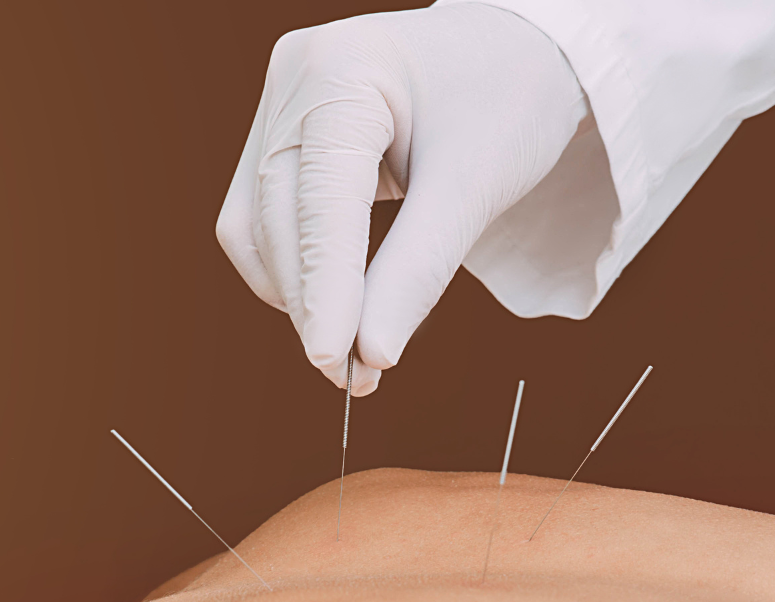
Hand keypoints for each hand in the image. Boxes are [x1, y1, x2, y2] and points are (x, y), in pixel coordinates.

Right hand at [216, 3, 586, 394]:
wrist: (518, 53)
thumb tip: (372, 355)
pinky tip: (341, 304)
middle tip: (356, 377)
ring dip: (298, 296)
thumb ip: (418, 270)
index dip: (325, 288)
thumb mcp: (474, 186)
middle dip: (313, 304)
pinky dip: (300, 271)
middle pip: (277, 219)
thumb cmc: (508, 99)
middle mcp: (295, 80)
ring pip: (256, 228)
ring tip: (353, 352)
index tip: (336, 359)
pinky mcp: (281, 136)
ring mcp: (279, 105)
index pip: (320, 200)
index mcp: (342, 71)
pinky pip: (266, 221)